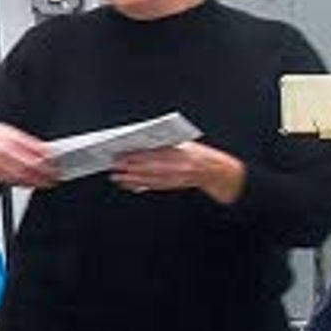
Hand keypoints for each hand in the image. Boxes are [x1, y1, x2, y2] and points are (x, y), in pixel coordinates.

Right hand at [0, 122, 55, 192]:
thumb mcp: (8, 132)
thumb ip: (27, 142)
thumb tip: (46, 151)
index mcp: (8, 136)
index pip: (32, 146)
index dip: (46, 155)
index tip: (57, 162)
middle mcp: (2, 148)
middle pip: (27, 161)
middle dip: (43, 170)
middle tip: (55, 175)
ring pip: (18, 173)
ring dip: (34, 179)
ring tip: (46, 182)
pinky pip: (9, 178)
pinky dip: (22, 182)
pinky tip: (30, 183)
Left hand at [113, 142, 243, 204]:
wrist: (217, 171)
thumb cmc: (198, 153)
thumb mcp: (183, 143)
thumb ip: (164, 144)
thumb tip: (140, 144)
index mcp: (181, 153)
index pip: (153, 154)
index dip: (135, 155)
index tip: (121, 155)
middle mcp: (179, 167)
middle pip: (149, 168)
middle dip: (129, 168)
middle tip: (114, 166)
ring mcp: (177, 179)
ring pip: (150, 179)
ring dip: (131, 179)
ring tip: (116, 177)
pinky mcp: (174, 186)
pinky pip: (153, 186)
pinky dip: (139, 186)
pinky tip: (128, 185)